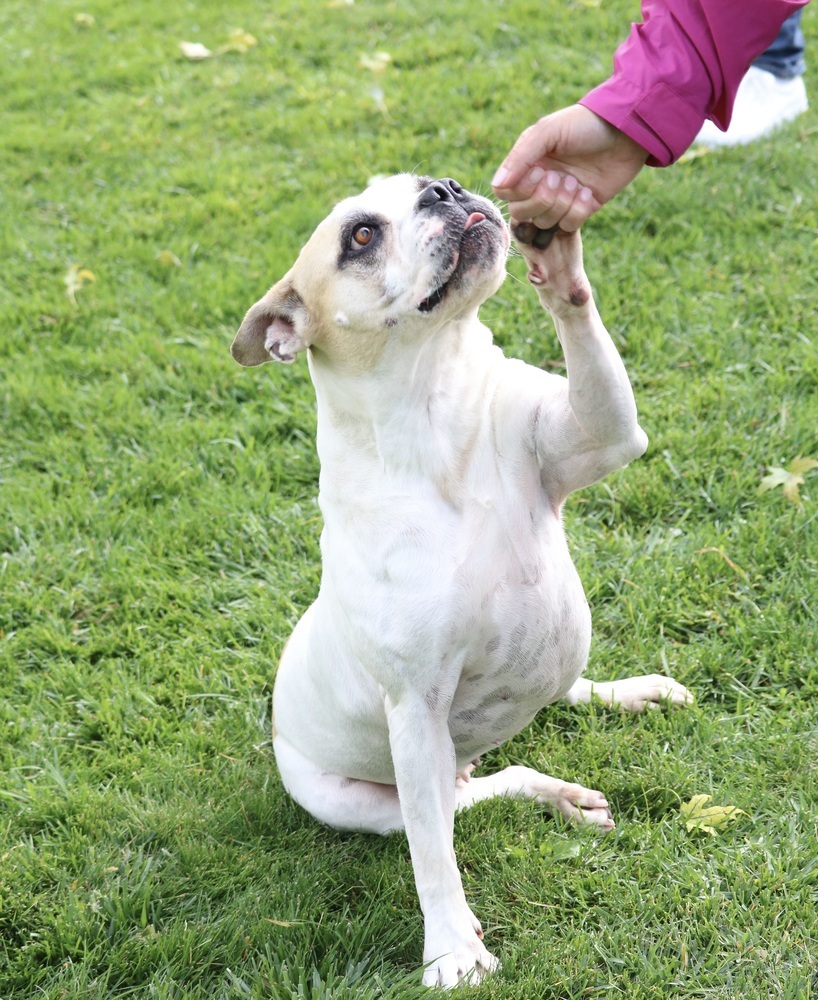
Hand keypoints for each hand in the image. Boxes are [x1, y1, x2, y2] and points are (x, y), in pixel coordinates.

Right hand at [492, 104, 648, 230]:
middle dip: (541, 200)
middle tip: (560, 178)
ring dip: (562, 204)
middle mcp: (540, 184)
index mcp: (527, 165)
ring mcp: (560, 199)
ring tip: (577, 182)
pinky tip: (589, 191)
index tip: (539, 172)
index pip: (505, 193)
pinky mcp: (581, 210)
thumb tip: (496, 186)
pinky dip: (579, 210)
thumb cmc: (585, 125)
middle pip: (521, 213)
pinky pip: (568, 225)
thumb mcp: (548, 132)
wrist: (628, 131)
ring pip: (545, 222)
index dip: (519, 191)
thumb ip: (520, 157)